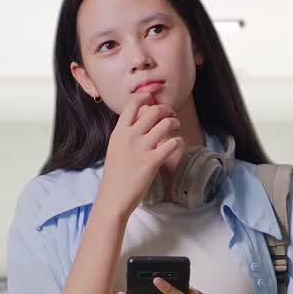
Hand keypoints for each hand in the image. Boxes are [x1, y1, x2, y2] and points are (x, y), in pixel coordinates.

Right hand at [97, 89, 183, 216]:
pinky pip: (173, 143)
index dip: (146, 96)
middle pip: (154, 110)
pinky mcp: (153, 161)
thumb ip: (126, 134)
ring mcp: (142, 148)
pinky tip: (178, 143)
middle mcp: (130, 136)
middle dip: (166, 109)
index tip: (153, 98)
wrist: (113, 197)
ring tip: (176, 126)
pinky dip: (179, 141)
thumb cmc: (115, 175)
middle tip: (171, 114)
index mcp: (119, 131)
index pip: (133, 103)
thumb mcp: (115, 148)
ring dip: (175, 123)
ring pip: (166, 124)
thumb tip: (141, 121)